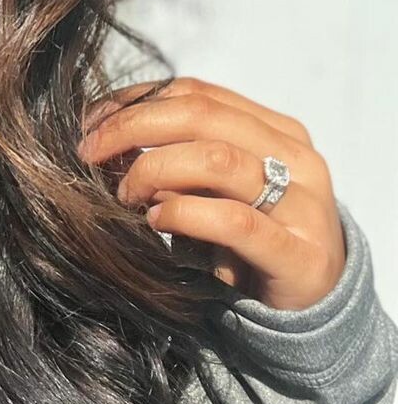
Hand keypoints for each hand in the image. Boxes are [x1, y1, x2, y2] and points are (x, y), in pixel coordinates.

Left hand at [76, 76, 346, 310]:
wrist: (312, 309)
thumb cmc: (248, 241)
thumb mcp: (214, 190)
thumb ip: (179, 157)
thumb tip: (106, 138)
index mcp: (276, 130)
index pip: (196, 94)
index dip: (136, 101)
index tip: (91, 121)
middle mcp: (295, 157)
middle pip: (201, 116)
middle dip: (132, 127)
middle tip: (90, 153)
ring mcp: (303, 204)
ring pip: (216, 159)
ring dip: (154, 170)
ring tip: (126, 195)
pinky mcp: (299, 254)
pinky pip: (232, 221)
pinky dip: (183, 215)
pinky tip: (156, 222)